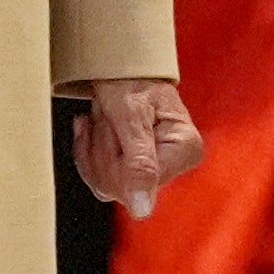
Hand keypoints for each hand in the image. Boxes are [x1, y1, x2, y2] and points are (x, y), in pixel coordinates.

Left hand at [74, 80, 205, 211]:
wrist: (120, 64)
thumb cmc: (129, 80)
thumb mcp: (130, 116)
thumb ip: (138, 163)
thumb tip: (143, 209)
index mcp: (186, 149)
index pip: (140, 183)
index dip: (116, 159)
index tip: (112, 124)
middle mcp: (176, 163)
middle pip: (121, 188)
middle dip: (101, 150)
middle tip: (105, 116)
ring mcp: (154, 168)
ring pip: (106, 186)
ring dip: (92, 147)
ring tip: (101, 117)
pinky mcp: (134, 170)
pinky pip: (100, 180)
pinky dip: (87, 150)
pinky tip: (91, 126)